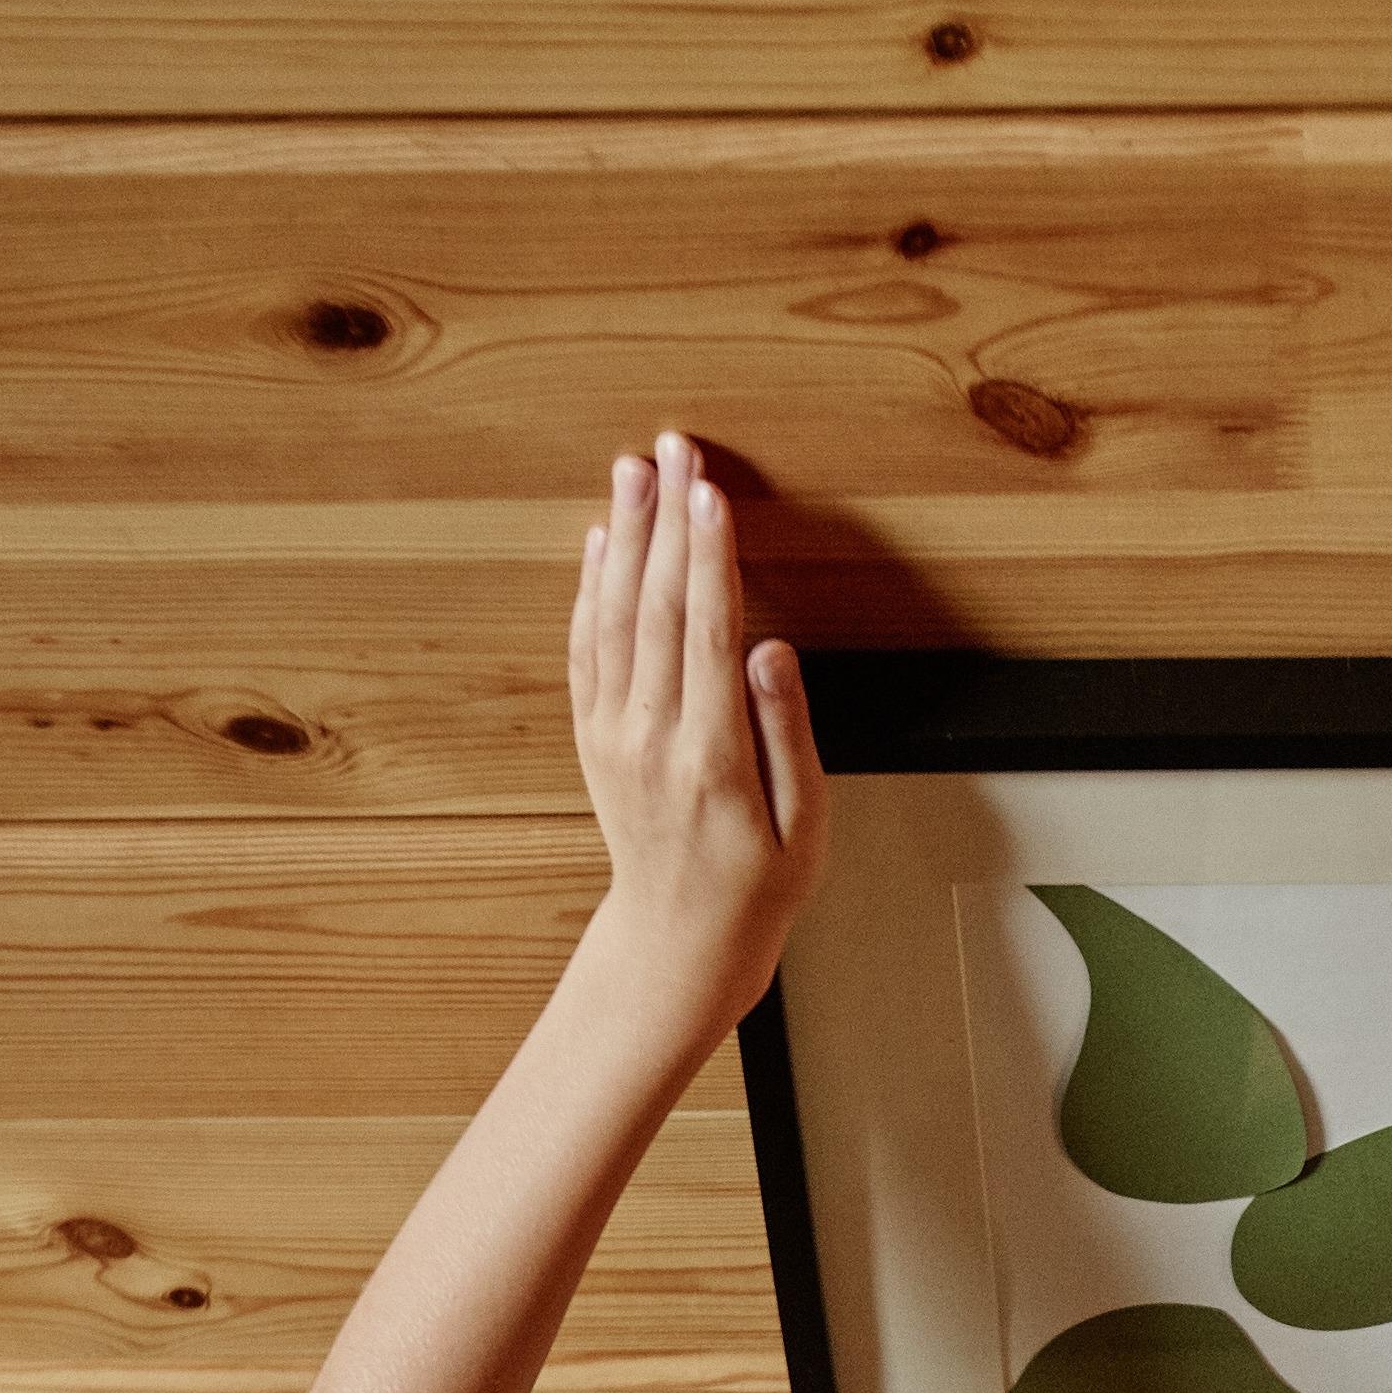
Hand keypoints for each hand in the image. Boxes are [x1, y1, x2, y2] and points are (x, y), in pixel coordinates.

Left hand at [569, 433, 826, 1042]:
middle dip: (667, 519)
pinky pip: (586, 648)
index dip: (710, 554)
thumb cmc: (755, 889)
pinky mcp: (594, 738)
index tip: (710, 490)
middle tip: (674, 449)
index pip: (708, 631)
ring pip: (614, 614)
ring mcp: (614, 736)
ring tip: (634, 471)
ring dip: (624, 535)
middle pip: (658, 605)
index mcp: (710, 758)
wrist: (678, 944)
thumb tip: (770, 650)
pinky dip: (591, 588)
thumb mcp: (804, 829)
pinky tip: (600, 542)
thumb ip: (787, 734)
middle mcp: (651, 738)